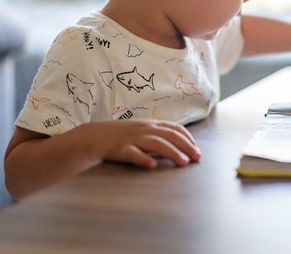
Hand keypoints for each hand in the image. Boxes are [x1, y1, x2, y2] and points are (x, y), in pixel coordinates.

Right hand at [87, 119, 201, 168]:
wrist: (93, 137)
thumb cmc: (121, 137)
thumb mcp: (142, 133)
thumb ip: (158, 138)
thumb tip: (178, 149)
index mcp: (151, 124)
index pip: (175, 128)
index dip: (188, 138)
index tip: (197, 149)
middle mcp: (144, 129)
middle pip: (170, 135)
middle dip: (186, 146)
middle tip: (197, 158)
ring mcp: (132, 138)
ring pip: (156, 143)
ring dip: (171, 152)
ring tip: (183, 162)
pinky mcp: (120, 149)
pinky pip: (133, 153)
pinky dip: (143, 158)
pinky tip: (152, 165)